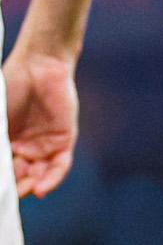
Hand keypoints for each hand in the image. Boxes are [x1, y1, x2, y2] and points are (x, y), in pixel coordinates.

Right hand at [3, 49, 78, 197]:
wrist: (38, 64)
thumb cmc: (10, 87)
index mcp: (6, 146)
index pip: (4, 174)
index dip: (2, 182)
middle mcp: (25, 150)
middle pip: (20, 180)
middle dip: (15, 189)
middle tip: (10, 191)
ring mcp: (44, 146)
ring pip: (39, 177)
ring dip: (32, 188)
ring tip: (26, 190)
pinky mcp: (64, 139)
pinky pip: (60, 166)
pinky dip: (52, 180)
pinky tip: (41, 188)